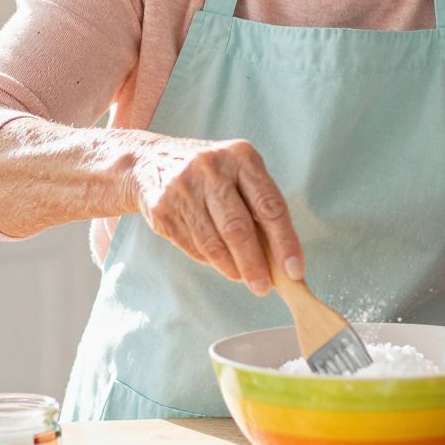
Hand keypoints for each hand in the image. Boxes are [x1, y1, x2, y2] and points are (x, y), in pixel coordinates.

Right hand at [129, 135, 302, 294]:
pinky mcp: (162, 208)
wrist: (150, 160)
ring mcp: (183, 188)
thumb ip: (260, 206)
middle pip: (238, 228)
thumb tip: (281, 256)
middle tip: (263, 287)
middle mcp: (211, 168)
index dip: (285, 241)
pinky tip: (219, 262)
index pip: (269, 206)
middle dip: (254, 265)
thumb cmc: (211, 173)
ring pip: (213, 243)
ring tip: (242, 277)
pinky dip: (210, 260)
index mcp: (241, 157)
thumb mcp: (239, 173)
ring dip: (232, 268)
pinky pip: (192, 246)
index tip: (294, 270)